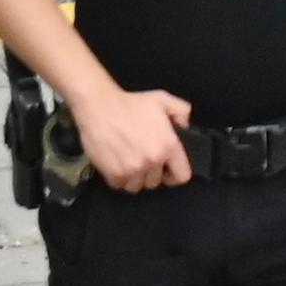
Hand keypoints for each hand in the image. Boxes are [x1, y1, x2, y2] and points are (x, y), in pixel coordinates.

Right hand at [69, 79, 192, 190]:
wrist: (100, 108)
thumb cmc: (131, 104)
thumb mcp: (164, 99)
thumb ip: (182, 112)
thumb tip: (185, 127)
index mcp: (168, 146)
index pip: (182, 176)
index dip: (177, 174)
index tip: (170, 169)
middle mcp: (152, 162)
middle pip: (157, 182)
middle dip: (153, 172)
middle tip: (146, 159)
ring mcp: (132, 170)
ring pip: (139, 186)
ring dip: (137, 177)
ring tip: (133, 162)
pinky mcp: (113, 175)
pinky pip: (121, 185)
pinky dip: (121, 178)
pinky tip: (120, 163)